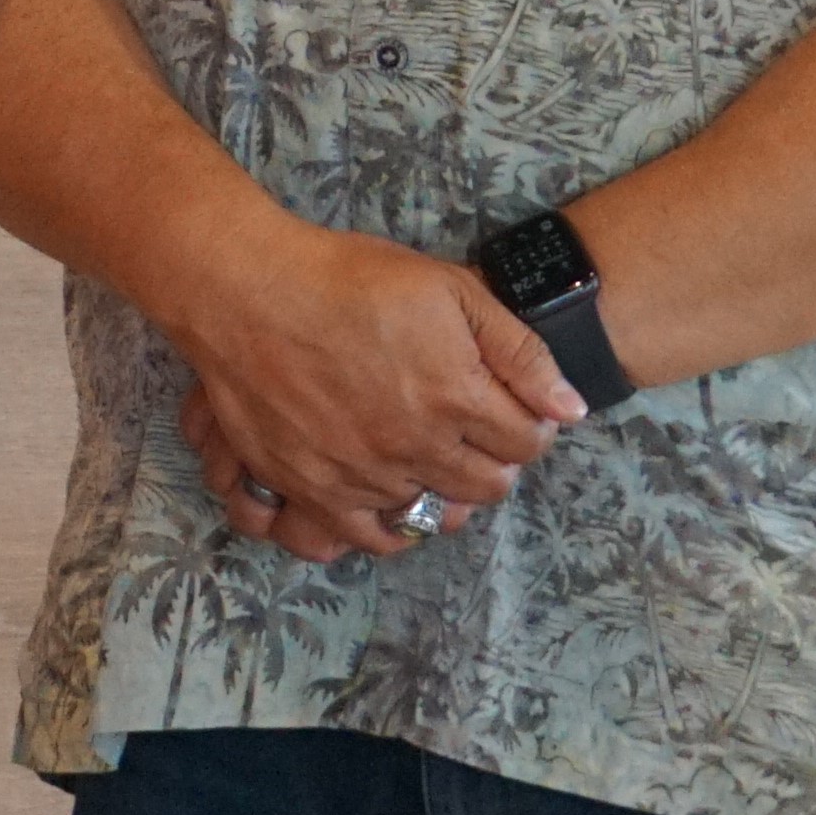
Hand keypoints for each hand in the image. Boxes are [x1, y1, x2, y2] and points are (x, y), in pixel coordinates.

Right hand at [142, 210, 586, 560]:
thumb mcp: (447, 288)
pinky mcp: (314, 487)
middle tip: (472, 433)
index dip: (528, 425)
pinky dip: (390, 529)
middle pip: (486, 485)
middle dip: (492, 460)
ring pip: (431, 509)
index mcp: (457, 397)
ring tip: (424, 453)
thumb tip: (569, 409)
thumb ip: (517, 350)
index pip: (527, 442)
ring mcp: (364, 473)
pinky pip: (367, 536)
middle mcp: (417, 447)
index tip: (512, 410)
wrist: (245, 292)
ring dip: (438, 485)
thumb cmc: (345, 278)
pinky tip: (392, 503)